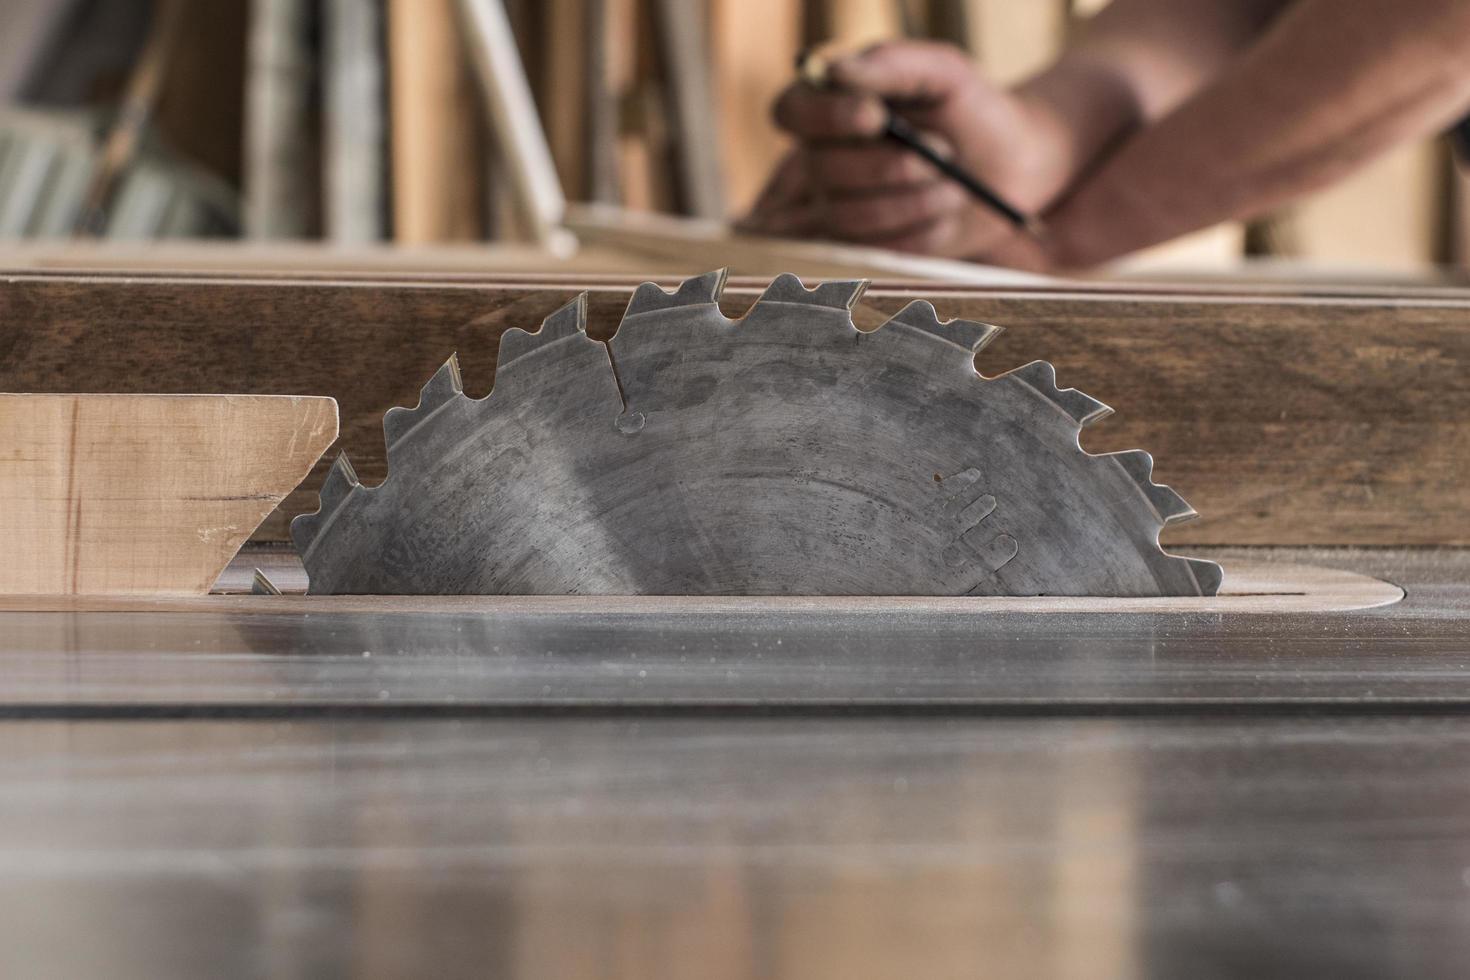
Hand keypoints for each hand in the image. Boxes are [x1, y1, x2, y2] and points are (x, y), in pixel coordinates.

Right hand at [739, 41, 1074, 263]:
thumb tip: (833, 70)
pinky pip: (882, 250)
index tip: (876, 117)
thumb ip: (891, 66)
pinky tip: (947, 214)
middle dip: (890, 165)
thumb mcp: (942, 73)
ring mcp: (839, 209)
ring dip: (914, 201)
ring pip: (850, 217)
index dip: (826, 117)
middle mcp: (822, 160)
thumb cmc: (970, 110)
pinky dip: (925, 232)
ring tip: (954, 185)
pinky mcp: (867, 250)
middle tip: (943, 150)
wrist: (1012, 165)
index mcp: (830, 106)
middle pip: (824, 172)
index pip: (791, 112)